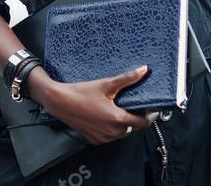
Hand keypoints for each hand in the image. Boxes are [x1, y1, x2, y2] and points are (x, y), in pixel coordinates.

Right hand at [34, 64, 159, 144]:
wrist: (58, 102)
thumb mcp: (105, 84)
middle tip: (135, 105)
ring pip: (122, 132)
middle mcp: (111, 132)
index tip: (152, 108)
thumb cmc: (79, 93)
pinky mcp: (95, 139)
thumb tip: (143, 71)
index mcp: (117, 119)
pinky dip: (113, 128)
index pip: (143, 122)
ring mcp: (103, 138)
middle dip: (136, 118)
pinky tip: (108, 115)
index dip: (150, 115)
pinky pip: (111, 136)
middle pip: (133, 128)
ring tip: (121, 108)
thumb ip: (127, 79)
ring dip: (125, 123)